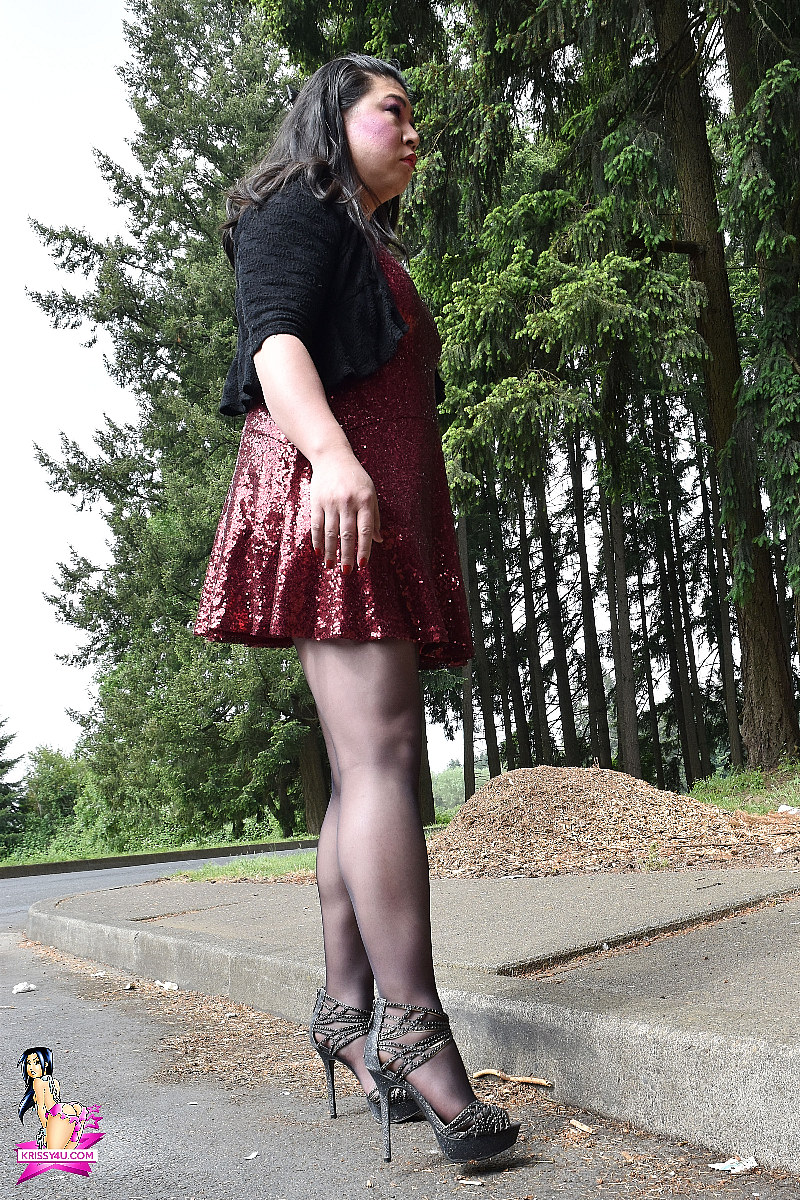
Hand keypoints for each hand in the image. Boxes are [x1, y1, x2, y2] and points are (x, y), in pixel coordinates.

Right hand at [309, 447, 382, 572]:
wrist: (333, 457)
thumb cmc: (356, 478)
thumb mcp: (370, 494)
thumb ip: (374, 518)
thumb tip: (379, 541)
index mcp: (365, 501)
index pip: (364, 530)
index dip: (364, 549)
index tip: (362, 565)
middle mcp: (348, 502)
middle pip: (347, 534)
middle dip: (347, 555)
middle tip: (347, 572)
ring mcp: (331, 501)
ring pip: (331, 532)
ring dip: (331, 551)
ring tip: (331, 566)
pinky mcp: (317, 501)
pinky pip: (317, 525)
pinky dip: (318, 540)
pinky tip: (319, 552)